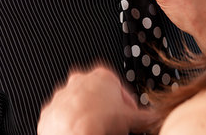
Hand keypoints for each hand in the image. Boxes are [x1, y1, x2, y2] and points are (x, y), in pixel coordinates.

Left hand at [37, 67, 153, 134]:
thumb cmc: (99, 122)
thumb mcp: (130, 118)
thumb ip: (144, 116)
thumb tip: (155, 118)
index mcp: (101, 76)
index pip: (119, 88)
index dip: (126, 104)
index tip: (127, 116)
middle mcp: (80, 80)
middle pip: (96, 94)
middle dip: (103, 108)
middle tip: (110, 124)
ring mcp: (63, 94)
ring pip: (76, 104)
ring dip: (84, 115)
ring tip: (93, 132)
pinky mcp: (50, 111)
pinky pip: (60, 117)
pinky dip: (68, 125)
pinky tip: (77, 134)